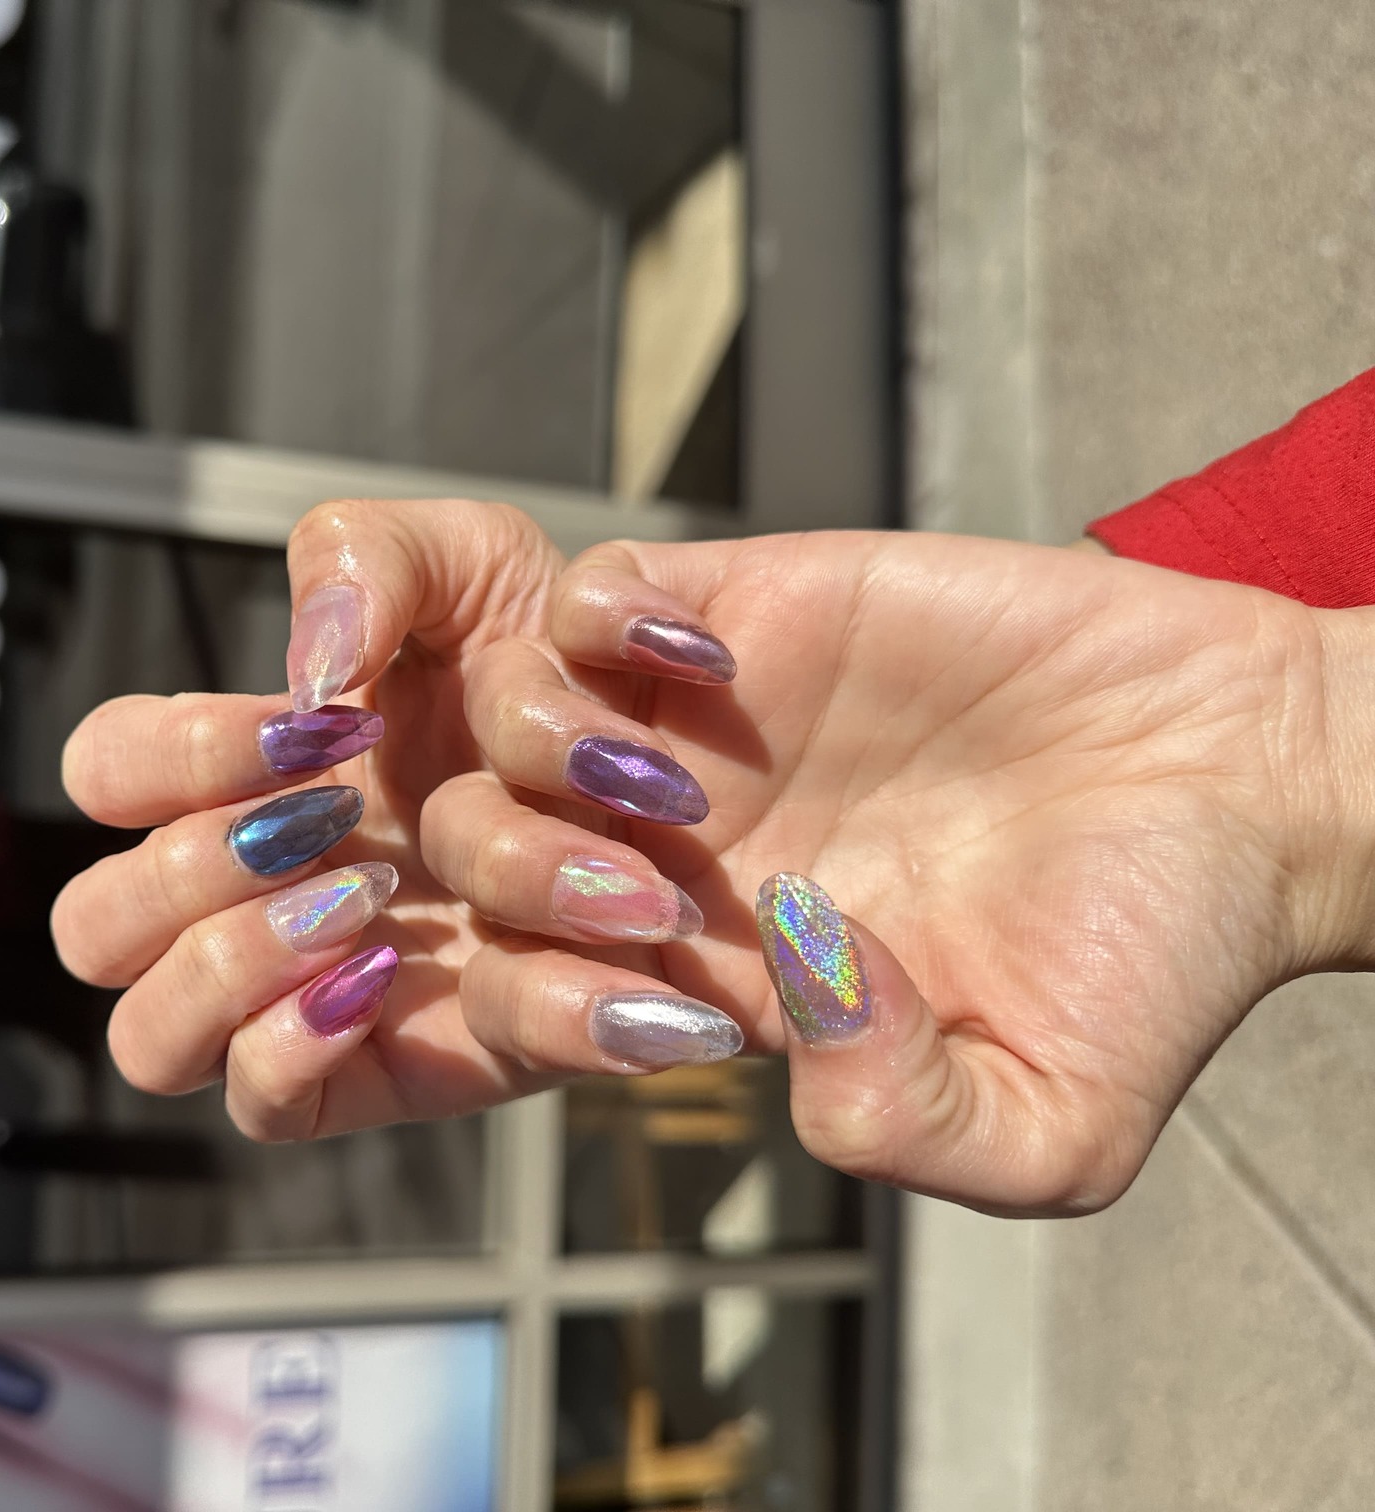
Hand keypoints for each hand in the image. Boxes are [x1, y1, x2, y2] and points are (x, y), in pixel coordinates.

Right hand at [52, 498, 718, 1138]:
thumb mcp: (474, 560)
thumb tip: (306, 671)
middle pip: (97, 924)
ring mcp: (319, 983)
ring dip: (239, 962)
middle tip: (343, 822)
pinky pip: (270, 1107)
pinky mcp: (399, 1068)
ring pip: (155, 1039)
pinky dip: (300, 1045)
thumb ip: (362, 557)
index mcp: (259, 770)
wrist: (719, 774)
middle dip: (200, 865)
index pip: (110, 773)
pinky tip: (396, 973)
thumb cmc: (585, 669)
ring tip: (375, 907)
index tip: (317, 734)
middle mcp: (269, 884)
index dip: (174, 753)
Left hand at [429, 529, 1374, 1214]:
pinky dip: (609, 616)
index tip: (664, 1007)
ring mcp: (706, 726)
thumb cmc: (1154, 956)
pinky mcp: (756, 607)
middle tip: (654, 889)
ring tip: (675, 782)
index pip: (535, 992)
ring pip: (510, 714)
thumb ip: (896, 1119)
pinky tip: (713, 661)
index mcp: (721, 977)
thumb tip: (790, 1003)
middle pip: (484, 854)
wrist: (1252, 779)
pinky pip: (599, 593)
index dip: (542, 1006)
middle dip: (521, 877)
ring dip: (543, 746)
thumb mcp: (1044, 1128)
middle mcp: (687, 849)